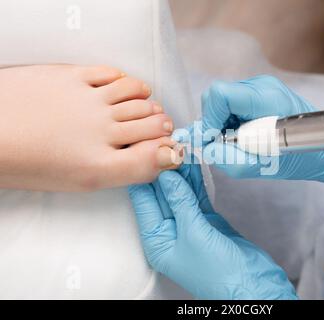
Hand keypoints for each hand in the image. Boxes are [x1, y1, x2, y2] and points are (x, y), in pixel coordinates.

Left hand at [0, 65, 178, 191]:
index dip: (168, 147)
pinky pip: (112, 74)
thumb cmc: (35, 162)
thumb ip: (130, 170)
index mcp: (103, 163)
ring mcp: (88, 100)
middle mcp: (101, 130)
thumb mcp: (86, 180)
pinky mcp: (72, 76)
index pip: (157, 150)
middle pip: (152, 121)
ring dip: (148, 101)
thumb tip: (165, 156)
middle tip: (160, 125)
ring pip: (138, 95)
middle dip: (162, 124)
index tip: (167, 146)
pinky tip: (122, 88)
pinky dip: (125, 80)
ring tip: (146, 106)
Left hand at [128, 164, 297, 299]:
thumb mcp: (194, 234)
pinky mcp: (206, 221)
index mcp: (157, 240)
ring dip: (182, 171)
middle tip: (169, 144)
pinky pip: (197, 196)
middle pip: (162, 194)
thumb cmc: (219, 274)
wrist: (250, 284)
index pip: (144, 201)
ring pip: (181, 192)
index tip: (149, 150)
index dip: (145, 174)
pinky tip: (194, 164)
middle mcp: (169, 232)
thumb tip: (166, 176)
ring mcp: (188, 225)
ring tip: (182, 148)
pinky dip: (196, 180)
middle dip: (165, 168)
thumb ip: (180, 202)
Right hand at [201, 75, 323, 183]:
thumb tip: (207, 151)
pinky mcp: (260, 94)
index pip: (219, 95)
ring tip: (243, 144)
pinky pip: (232, 106)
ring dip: (222, 126)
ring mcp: (261, 87)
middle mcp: (261, 86)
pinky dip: (231, 124)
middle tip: (228, 147)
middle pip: (216, 97)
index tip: (213, 142)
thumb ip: (234, 160)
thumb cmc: (307, 157)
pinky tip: (247, 137)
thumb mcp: (268, 166)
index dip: (209, 119)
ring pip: (222, 102)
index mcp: (265, 98)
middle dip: (214, 124)